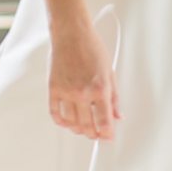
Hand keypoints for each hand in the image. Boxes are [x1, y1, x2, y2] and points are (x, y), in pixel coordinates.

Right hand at [47, 13, 118, 140]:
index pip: (104, 121)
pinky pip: (55, 113)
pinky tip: (67, 122)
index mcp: (100, 88)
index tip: (108, 137)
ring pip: (71, 123)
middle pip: (87, 126)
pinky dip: (61, 121)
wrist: (71, 33)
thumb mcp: (110, 71)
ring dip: (78, 130)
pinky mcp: (53, 89)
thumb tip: (118, 115)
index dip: (107, 133)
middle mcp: (82, 93)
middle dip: (93, 134)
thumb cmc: (92, 47)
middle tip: (97, 134)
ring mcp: (66, 92)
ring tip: (83, 129)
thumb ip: (114, 97)